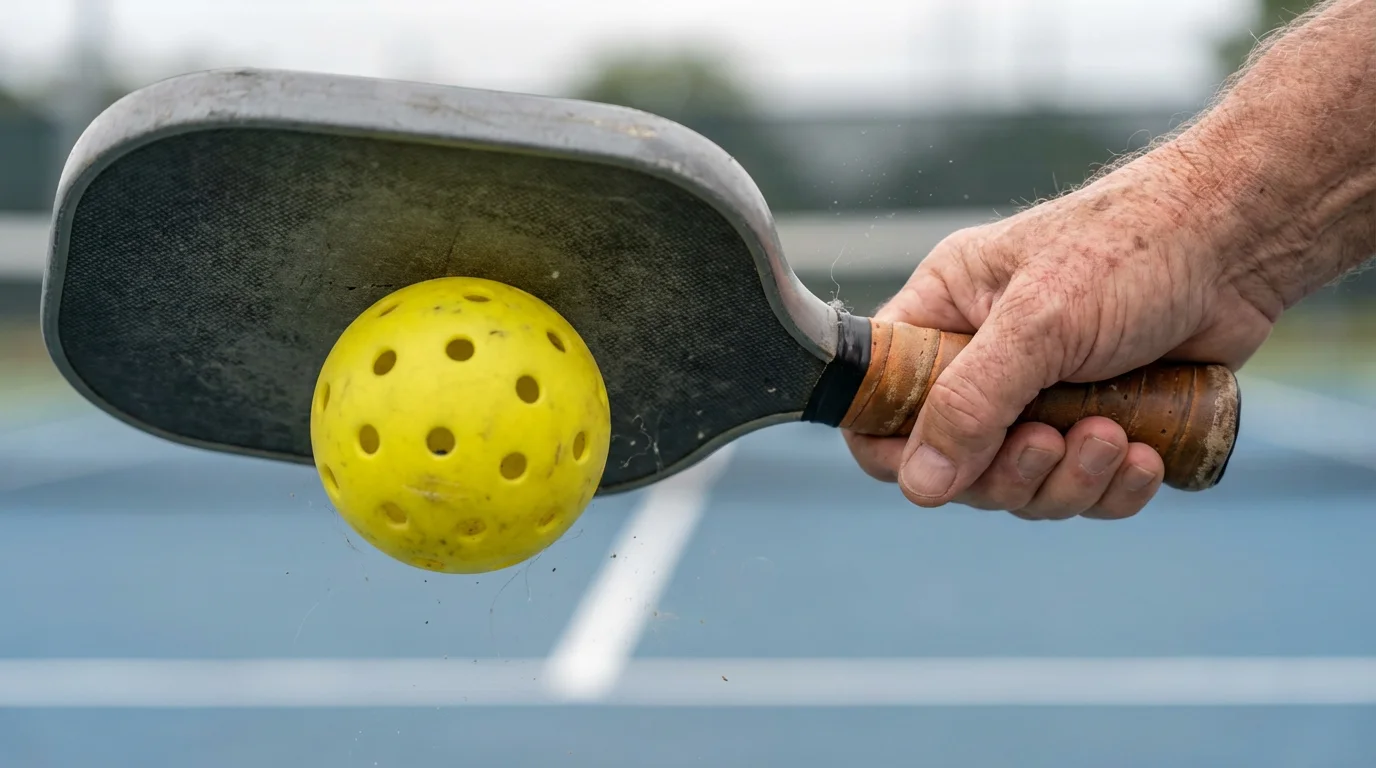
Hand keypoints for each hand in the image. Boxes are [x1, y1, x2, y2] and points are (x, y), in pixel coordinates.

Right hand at [844, 146, 1275, 519]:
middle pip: (956, 464)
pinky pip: (1085, 490)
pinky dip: (1114, 489)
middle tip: (1053, 439)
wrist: (1242, 244)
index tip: (940, 467)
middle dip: (1010, 470)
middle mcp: (984, 359)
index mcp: (944, 315)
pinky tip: (1147, 457)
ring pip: (1023, 486)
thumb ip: (970, 405)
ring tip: (1115, 438)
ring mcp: (1042, 396)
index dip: (896, 449)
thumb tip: (918, 487)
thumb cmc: (1132, 251)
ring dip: (1069, 480)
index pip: (880, 402)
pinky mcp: (1100, 423)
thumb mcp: (1039, 324)